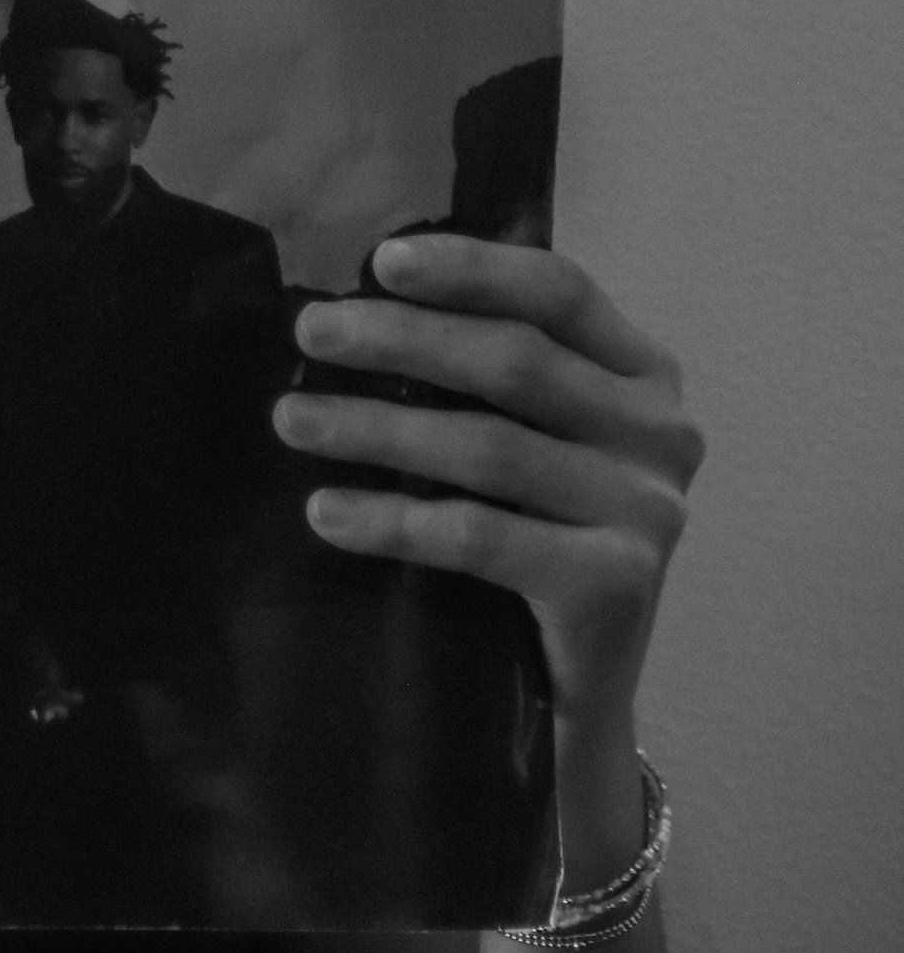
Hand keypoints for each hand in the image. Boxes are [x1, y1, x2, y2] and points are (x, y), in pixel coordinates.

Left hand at [272, 237, 701, 746]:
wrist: (573, 689)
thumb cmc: (532, 533)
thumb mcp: (526, 434)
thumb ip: (481, 371)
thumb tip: (350, 306)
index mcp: (641, 372)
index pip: (558, 292)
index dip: (471, 268)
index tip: (380, 262)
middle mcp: (660, 433)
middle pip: (515, 361)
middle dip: (400, 340)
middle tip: (309, 332)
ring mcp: (649, 510)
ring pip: (490, 447)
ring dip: (377, 428)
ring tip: (292, 420)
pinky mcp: (619, 585)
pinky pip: (482, 537)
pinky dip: (394, 521)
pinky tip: (326, 512)